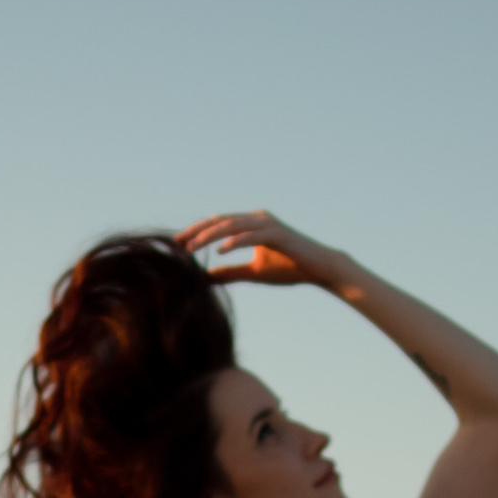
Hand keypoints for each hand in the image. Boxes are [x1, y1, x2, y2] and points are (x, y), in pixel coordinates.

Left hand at [177, 209, 353, 292]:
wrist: (319, 269)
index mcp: (251, 225)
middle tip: (177, 243)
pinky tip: (219, 252)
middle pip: (220, 221)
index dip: (198, 232)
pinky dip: (234, 242)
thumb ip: (230, 273)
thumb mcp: (253, 272)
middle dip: (197, 231)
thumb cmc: (289, 268)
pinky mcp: (278, 234)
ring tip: (192, 248)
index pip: (218, 224)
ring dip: (210, 236)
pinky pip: (251, 236)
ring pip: (232, 226)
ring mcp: (268, 224)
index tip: (178, 244)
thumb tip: (205, 278)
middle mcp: (258, 219)